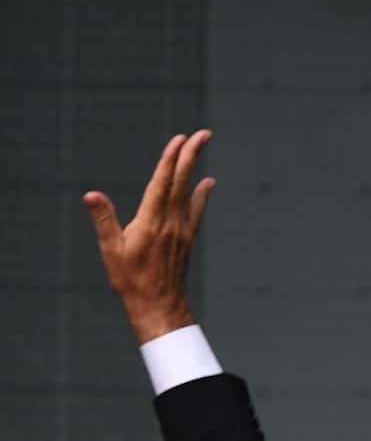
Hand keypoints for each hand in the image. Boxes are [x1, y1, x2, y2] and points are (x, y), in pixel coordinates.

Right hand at [84, 130, 215, 344]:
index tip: (179, 139)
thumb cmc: (131, 281)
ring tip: (203, 146)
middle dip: (191, 155)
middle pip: (181, 181)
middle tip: (203, 133)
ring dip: (196, 167)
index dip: (171, 159)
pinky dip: (201, 194)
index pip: (162, 183)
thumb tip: (91, 195)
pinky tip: (207, 183)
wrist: (158, 307)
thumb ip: (104, 220)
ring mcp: (181, 230)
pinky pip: (195, 210)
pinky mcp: (185, 239)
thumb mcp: (112, 251)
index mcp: (151, 221)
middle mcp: (170, 222)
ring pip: (190, 191)